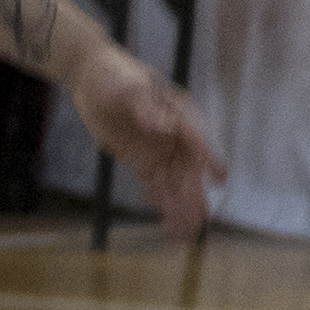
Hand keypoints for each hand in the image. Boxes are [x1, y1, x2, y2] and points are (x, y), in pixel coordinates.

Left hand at [72, 48, 223, 240]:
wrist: (91, 75)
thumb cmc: (113, 74)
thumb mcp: (130, 87)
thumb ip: (148, 108)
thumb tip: (168, 127)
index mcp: (177, 113)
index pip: (196, 140)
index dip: (207, 160)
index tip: (219, 180)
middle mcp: (172, 135)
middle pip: (187, 170)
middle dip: (193, 197)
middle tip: (199, 225)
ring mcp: (156, 148)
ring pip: (172, 182)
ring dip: (179, 207)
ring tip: (185, 235)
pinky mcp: (139, 157)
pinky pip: (154, 184)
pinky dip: (161, 202)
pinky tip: (167, 222)